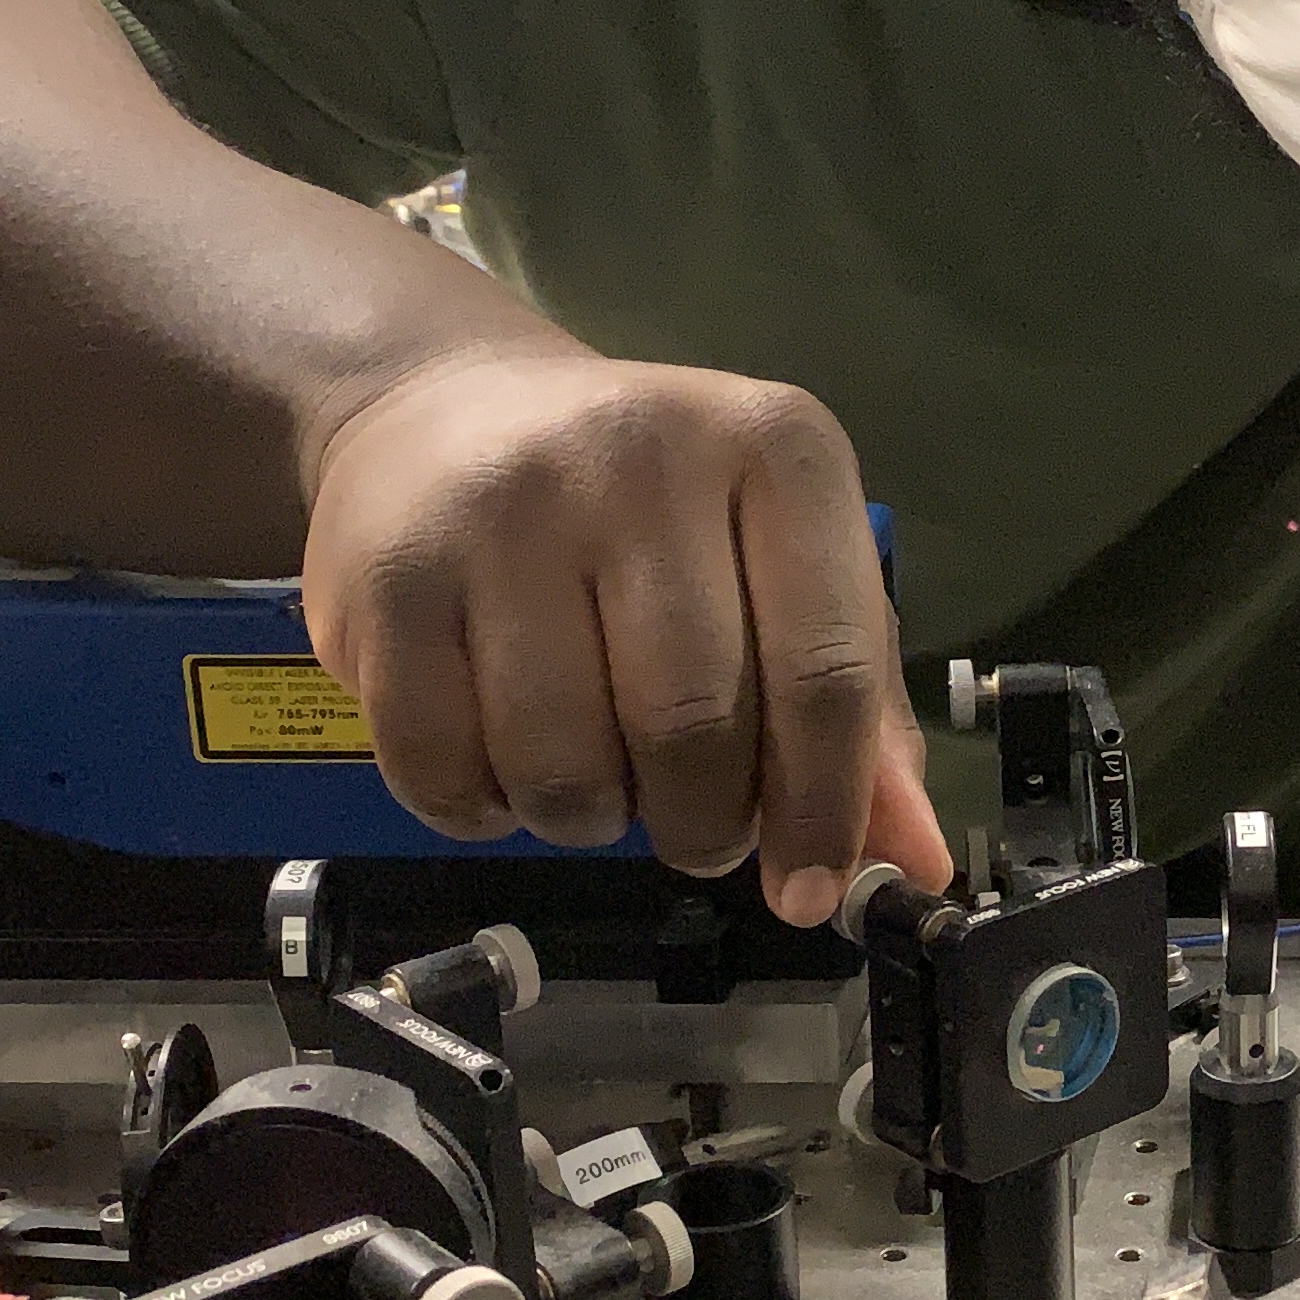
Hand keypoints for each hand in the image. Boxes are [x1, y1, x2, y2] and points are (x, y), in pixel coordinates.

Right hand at [299, 348, 951, 921]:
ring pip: (565, 765)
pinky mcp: (386, 574)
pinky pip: (443, 768)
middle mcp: (640, 456)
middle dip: (701, 823)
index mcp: (775, 449)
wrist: (441, 409)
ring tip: (592, 772)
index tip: (811, 890)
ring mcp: (502, 509)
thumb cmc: (648, 509)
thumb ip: (856, 714)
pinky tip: (498, 757)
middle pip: (692, 728)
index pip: (825, 669)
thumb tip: (913, 865)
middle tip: (692, 824)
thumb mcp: (778, 569)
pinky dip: (481, 809)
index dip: (824, 809)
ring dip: (586, 819)